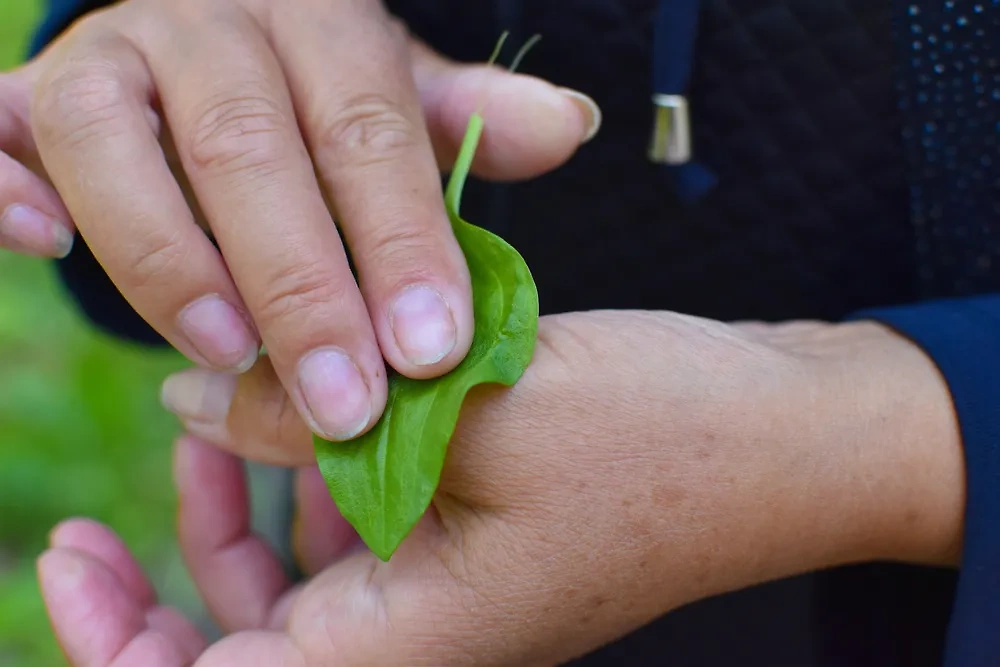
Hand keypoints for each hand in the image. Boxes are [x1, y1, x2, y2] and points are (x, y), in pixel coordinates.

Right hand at [1, 0, 598, 440]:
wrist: (209, 37)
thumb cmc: (316, 96)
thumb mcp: (397, 100)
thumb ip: (469, 120)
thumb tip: (574, 125)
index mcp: (319, 24)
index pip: (369, 134)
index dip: (401, 244)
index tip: (432, 352)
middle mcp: (210, 28)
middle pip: (249, 151)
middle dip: (301, 287)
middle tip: (347, 405)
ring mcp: (108, 57)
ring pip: (113, 144)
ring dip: (169, 259)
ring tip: (228, 358)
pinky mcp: (29, 97)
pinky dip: (9, 186)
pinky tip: (40, 244)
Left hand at [41, 312, 964, 664]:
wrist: (785, 435)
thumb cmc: (667, 435)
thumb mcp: (481, 406)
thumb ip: (320, 412)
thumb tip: (187, 402)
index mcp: (420, 639)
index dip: (127, 652)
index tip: (73, 566)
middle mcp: (426, 634)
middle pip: (245, 652)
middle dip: (154, 597)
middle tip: (88, 531)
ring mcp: (449, 591)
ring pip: (292, 593)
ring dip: (229, 528)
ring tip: (203, 436)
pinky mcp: (470, 544)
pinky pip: (352, 540)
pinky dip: (306, 490)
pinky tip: (297, 425)